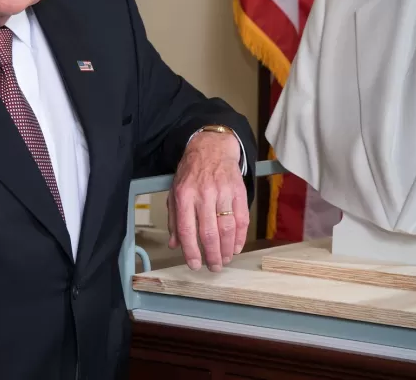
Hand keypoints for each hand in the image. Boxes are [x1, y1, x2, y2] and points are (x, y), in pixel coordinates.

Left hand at [168, 131, 248, 271]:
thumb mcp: (175, 191)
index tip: (195, 265)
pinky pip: (242, 218)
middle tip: (214, 267)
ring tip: (225, 260)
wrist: (212, 147)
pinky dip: (240, 236)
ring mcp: (223, 192)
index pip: (187, 229)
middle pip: (209, 232)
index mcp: (184, 196)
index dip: (191, 251)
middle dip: (212, 255)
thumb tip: (174, 244)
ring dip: (227, 249)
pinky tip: (236, 247)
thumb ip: (174, 218)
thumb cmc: (192, 171)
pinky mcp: (238, 191)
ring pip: (227, 228)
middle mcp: (204, 195)